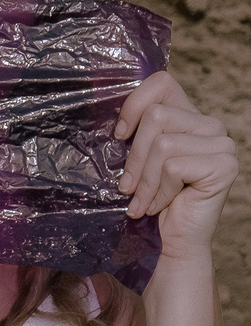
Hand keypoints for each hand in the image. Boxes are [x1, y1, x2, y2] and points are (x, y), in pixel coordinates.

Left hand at [117, 71, 236, 262]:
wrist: (169, 243)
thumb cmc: (146, 201)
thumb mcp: (134, 161)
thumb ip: (131, 134)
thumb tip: (100, 113)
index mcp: (187, 116)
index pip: (162, 82)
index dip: (133, 104)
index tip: (119, 136)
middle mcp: (209, 124)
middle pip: (156, 115)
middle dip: (134, 157)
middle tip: (128, 187)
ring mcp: (222, 143)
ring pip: (163, 143)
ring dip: (145, 180)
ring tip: (142, 200)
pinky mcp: (225, 165)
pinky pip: (175, 166)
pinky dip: (159, 191)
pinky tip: (160, 206)